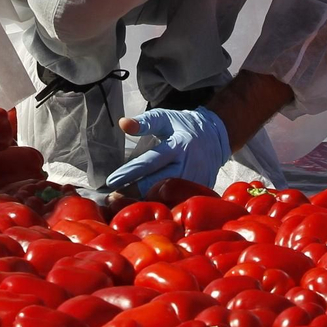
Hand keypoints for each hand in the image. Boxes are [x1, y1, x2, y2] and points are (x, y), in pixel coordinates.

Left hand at [105, 108, 230, 195]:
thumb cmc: (182, 126)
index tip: (112, 181)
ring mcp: (196, 180)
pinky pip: (178, 201)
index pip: (151, 161)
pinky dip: (161, 205)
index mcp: (178, 146)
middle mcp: (188, 165)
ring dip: (145, 201)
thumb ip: (144, 122)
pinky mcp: (199, 191)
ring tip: (123, 205)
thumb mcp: (164, 118)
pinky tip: (144, 208)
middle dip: (134, 192)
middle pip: (158, 183)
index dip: (131, 172)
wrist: (215, 136)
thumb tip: (122, 123)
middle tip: (112, 198)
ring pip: (167, 196)